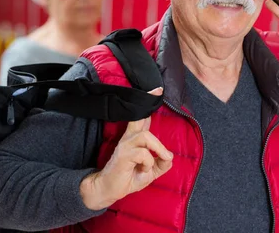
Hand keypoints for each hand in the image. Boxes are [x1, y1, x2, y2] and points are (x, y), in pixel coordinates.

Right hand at [80, 87, 172, 210]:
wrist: (108, 190)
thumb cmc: (128, 178)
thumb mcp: (150, 172)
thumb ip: (161, 163)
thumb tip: (170, 157)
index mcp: (134, 139)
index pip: (142, 118)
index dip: (148, 104)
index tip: (156, 89)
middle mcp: (129, 138)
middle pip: (140, 118)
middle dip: (148, 103)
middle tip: (157, 89)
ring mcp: (125, 145)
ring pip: (146, 137)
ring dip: (157, 149)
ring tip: (160, 160)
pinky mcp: (123, 155)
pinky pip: (142, 153)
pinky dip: (148, 163)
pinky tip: (143, 169)